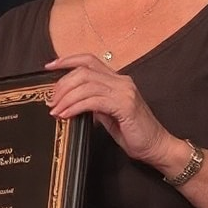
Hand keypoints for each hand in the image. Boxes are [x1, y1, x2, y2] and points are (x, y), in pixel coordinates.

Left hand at [44, 54, 172, 165]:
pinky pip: (93, 100)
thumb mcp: (108, 115)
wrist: (157, 147)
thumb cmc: (134, 134)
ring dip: (66, 97)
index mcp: (117, 80)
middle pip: (84, 71)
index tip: (50, 66)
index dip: (68, 60)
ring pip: (86, 84)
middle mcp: (122, 81)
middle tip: (51, 100)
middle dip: (62, 84)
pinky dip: (76, 107)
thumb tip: (72, 100)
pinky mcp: (125, 105)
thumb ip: (94, 103)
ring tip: (55, 110)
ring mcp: (124, 91)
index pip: (89, 60)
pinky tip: (66, 115)